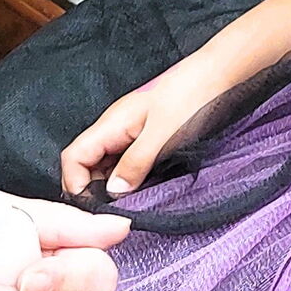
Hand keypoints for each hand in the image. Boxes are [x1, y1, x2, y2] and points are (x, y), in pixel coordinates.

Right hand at [61, 55, 233, 196]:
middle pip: (84, 163)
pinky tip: (140, 191)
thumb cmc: (191, 97)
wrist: (216, 75)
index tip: (95, 210)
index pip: (73, 157)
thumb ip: (135, 163)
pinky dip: (125, 179)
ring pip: (103, 165)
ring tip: (127, 207)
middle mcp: (114, 127)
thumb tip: (112, 193)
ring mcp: (128, 132)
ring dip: (109, 187)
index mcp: (111, 124)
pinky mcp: (143, 136)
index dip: (76, 185)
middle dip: (91, 190)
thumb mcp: (163, 134)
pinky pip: (122, 162)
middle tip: (113, 214)